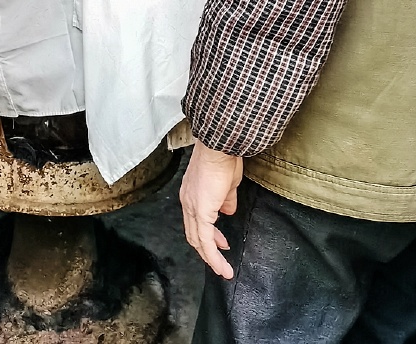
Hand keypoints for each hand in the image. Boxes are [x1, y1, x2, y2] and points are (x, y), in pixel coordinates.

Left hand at [179, 140, 242, 278]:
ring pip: (198, 240)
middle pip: (193, 234)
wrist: (220, 146)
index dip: (207, 234)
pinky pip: (206, 241)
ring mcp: (192, 207)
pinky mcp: (201, 212)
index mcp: (191, 193)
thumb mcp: (227, 183)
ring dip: (211, 256)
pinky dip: (213, 256)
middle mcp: (187, 202)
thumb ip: (226, 199)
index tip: (221, 242)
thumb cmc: (224, 157)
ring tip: (223, 268)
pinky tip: (222, 266)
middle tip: (221, 256)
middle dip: (208, 248)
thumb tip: (228, 211)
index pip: (195, 221)